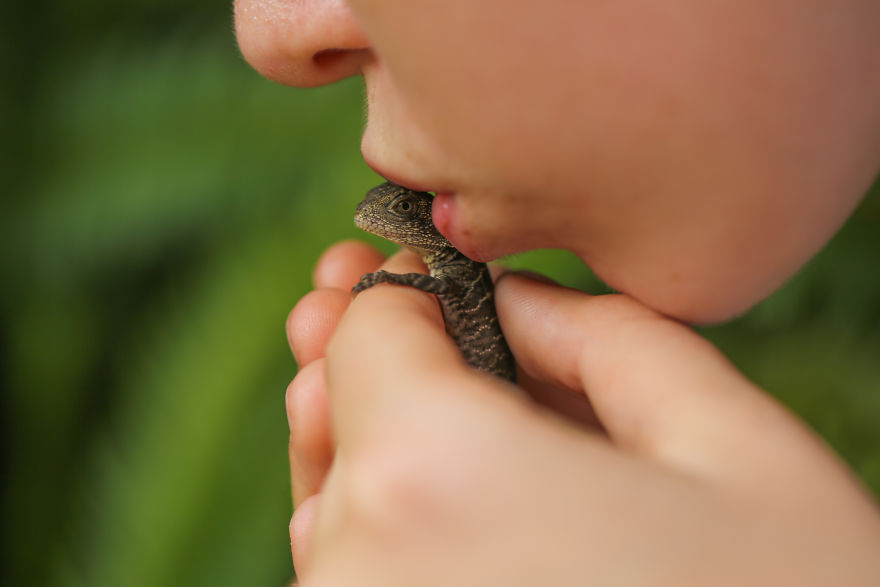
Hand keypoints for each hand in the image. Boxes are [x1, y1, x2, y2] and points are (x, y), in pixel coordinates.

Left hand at [285, 240, 879, 585]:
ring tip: (430, 398)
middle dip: (388, 364)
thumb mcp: (733, 451)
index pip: (365, 334)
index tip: (447, 284)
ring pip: (335, 507)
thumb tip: (519, 304)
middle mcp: (362, 569)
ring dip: (376, 445)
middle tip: (421, 321)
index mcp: (434, 477)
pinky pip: (350, 579)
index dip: (409, 292)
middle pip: (341, 417)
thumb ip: (610, 341)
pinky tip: (436, 504)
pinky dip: (385, 528)